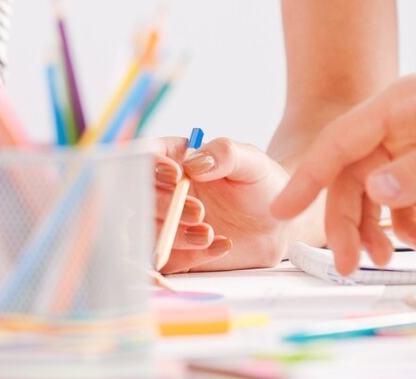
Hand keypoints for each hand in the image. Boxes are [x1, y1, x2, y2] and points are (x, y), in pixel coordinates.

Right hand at [154, 137, 301, 273]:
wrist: (277, 223)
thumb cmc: (261, 184)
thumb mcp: (251, 162)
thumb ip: (224, 154)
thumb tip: (193, 164)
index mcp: (175, 159)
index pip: (144, 157)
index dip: (150, 165)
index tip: (177, 176)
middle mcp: (164, 190)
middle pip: (138, 196)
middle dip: (164, 205)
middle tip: (199, 212)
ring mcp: (167, 222)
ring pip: (146, 231)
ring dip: (172, 235)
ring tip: (208, 233)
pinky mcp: (175, 252)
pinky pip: (166, 260)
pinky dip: (188, 257)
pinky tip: (221, 246)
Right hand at [271, 55, 415, 275]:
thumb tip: (378, 192)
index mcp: (401, 103)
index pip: (342, 141)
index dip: (310, 175)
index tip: (285, 209)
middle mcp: (403, 124)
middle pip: (355, 175)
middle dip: (347, 220)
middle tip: (351, 263)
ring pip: (378, 192)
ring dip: (378, 227)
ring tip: (389, 259)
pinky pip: (407, 199)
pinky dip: (408, 225)